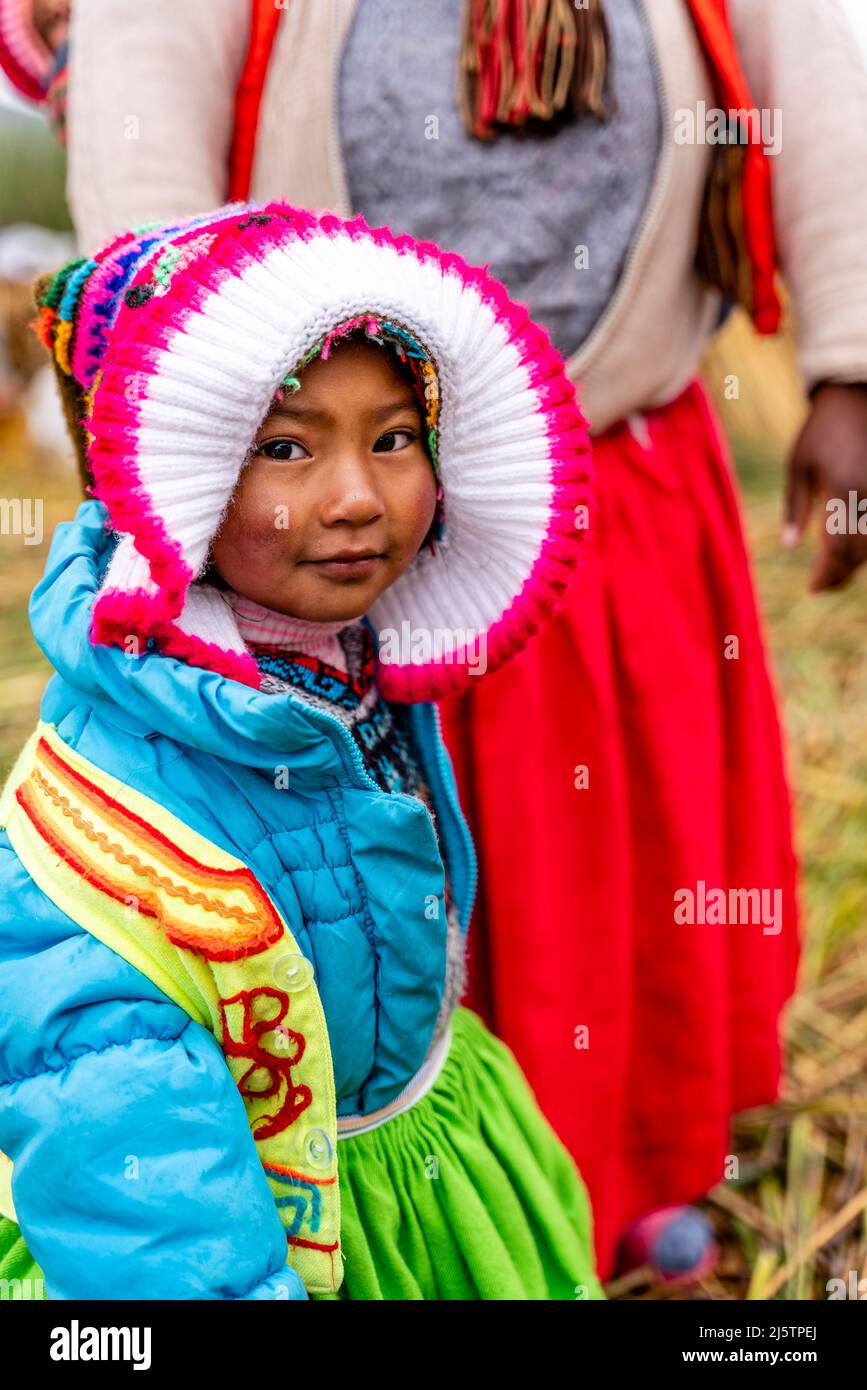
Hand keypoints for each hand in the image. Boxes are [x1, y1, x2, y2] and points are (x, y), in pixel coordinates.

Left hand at [783, 383, 866, 591]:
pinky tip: (854, 551)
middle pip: (861, 551)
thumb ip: (795, 506)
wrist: (858, 395)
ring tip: (835, 573)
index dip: (827, 573)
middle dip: (842, 574)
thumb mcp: (799, 464)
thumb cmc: (821, 430)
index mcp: (843, 488)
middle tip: (823, 587)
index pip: (838, 547)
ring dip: (857, 562)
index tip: (813, 588)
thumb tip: (791, 545)